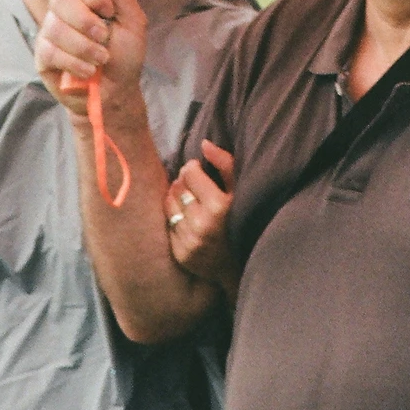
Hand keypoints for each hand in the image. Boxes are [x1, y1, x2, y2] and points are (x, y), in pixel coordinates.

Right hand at [35, 0, 146, 119]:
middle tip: (104, 38)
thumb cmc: (124, 57)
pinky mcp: (42, 55)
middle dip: (86, 21)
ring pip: (56, 27)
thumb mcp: (132, 23)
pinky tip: (86, 72)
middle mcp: (67, 10)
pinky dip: (74, 63)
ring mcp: (51, 31)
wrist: (114, 94)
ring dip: (84, 47)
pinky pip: (50, 51)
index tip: (108, 11)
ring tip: (100, 60)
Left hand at [166, 142, 238, 295]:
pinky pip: (168, 225)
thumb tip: (204, 144)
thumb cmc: (241, 219)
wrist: (238, 265)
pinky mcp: (181, 253)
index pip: (189, 173)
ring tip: (188, 200)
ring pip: (169, 204)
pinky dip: (175, 218)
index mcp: (218, 205)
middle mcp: (202, 224)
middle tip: (193, 185)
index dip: (193, 168)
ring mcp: (190, 241)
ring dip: (176, 198)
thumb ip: (225, 164)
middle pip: (177, 187)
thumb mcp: (240, 190)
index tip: (199, 171)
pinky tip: (187, 219)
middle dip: (183, 182)